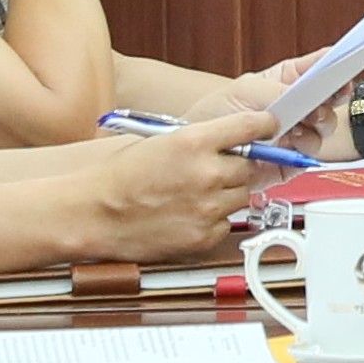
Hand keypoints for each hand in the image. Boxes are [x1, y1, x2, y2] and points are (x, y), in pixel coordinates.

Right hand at [78, 106, 272, 257]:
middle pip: (251, 165)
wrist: (93, 213)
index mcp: (194, 141)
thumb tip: (236, 141)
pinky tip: (187, 214)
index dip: (265, 126)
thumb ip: (202, 140)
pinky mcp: (204, 236)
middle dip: (238, 167)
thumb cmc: (120, 177)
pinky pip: (227, 223)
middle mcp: (207, 173)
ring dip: (226, 193)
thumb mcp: (161, 141)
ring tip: (193, 194)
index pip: (251, 127)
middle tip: (213, 170)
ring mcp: (208, 207)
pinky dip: (214, 219)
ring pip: (242, 195)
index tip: (270, 127)